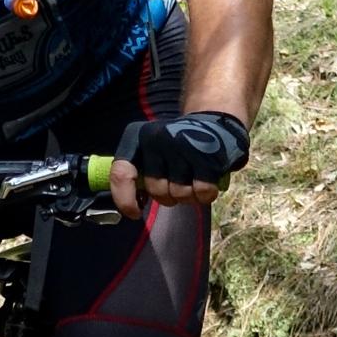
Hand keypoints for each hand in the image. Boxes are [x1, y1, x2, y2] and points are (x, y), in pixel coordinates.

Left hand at [110, 111, 248, 218]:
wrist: (215, 122)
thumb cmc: (177, 144)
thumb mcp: (150, 150)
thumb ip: (137, 173)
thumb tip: (134, 205)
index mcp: (136, 137)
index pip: (121, 174)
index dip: (125, 200)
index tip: (136, 213)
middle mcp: (157, 139)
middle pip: (156, 190)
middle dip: (167, 197)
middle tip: (177, 185)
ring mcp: (183, 146)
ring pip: (180, 194)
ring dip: (188, 197)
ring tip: (193, 181)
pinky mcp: (208, 156)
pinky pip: (202, 193)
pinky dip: (205, 195)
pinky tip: (207, 183)